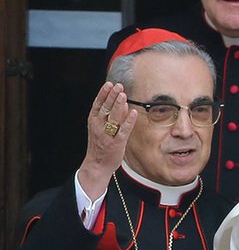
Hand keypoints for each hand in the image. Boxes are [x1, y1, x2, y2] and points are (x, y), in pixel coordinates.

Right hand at [79, 82, 137, 199]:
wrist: (97, 165)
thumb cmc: (100, 145)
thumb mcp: (100, 128)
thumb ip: (110, 116)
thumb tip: (123, 104)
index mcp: (93, 122)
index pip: (97, 104)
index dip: (103, 94)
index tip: (109, 83)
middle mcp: (98, 127)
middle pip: (105, 108)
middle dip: (112, 96)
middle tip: (118, 86)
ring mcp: (107, 135)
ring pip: (113, 117)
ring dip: (119, 105)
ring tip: (123, 94)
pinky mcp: (117, 143)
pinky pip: (123, 130)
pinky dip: (129, 121)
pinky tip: (133, 112)